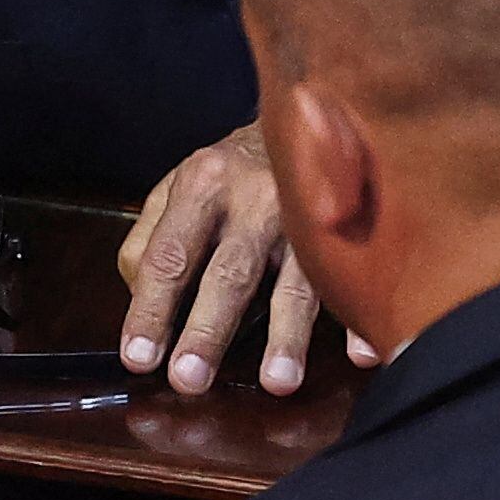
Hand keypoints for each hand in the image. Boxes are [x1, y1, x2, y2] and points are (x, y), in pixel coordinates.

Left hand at [118, 121, 360, 394]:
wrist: (304, 116)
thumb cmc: (230, 170)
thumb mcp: (179, 186)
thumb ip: (151, 237)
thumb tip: (139, 296)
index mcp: (200, 187)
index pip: (167, 256)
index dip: (150, 309)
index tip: (138, 358)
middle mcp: (252, 199)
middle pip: (228, 273)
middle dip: (208, 331)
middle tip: (189, 381)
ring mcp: (305, 216)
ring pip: (295, 282)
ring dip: (288, 336)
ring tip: (277, 384)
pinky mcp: (348, 228)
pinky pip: (353, 277)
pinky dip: (357, 317)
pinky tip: (361, 353)